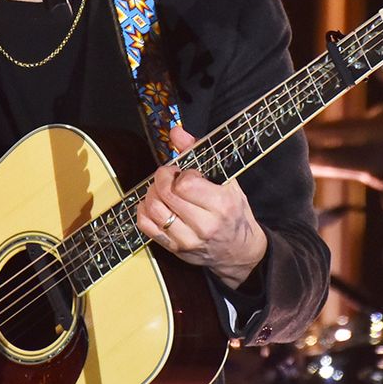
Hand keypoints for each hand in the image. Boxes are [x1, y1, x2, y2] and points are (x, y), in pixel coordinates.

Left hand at [136, 125, 266, 287]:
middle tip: (168, 176)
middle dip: (162, 178)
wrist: (239, 251)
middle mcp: (204, 225)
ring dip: (152, 192)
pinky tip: (154, 204)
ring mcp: (187, 240)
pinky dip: (144, 210)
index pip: (185, 184)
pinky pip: (146, 226)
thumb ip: (199, 152)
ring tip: (162, 189)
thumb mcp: (227, 181)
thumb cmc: (233, 212)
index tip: (187, 173)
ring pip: (153, 209)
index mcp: (221, 205)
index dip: (181, 173)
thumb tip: (176, 132)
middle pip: (166, 194)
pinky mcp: (174, 249)